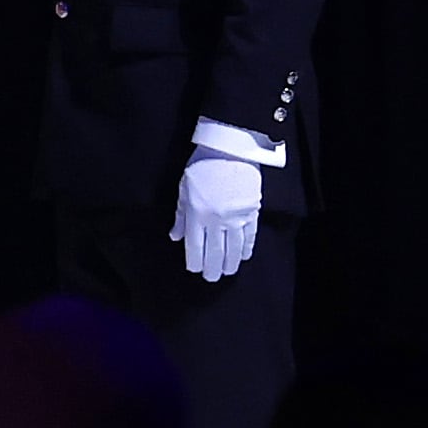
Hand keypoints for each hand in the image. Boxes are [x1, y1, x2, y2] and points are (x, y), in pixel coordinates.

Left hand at [174, 153, 261, 282]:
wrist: (230, 149)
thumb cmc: (201, 165)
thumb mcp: (184, 187)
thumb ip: (181, 214)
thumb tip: (175, 236)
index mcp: (197, 212)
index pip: (196, 244)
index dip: (195, 260)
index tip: (194, 269)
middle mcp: (217, 219)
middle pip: (216, 250)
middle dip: (213, 267)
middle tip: (212, 278)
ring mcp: (237, 217)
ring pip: (234, 247)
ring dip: (231, 262)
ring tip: (228, 272)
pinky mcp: (252, 212)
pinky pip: (250, 236)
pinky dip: (247, 248)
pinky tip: (243, 257)